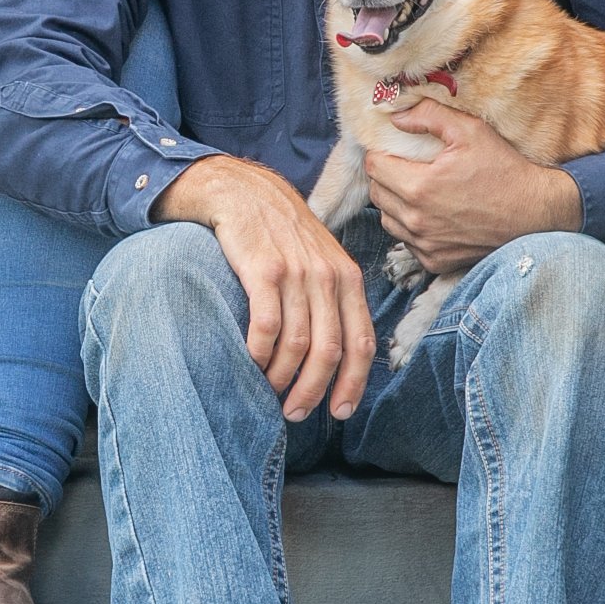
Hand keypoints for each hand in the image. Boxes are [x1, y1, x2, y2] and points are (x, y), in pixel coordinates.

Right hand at [153, 155, 375, 423]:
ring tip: (268, 392)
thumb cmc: (281, 234)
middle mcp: (328, 277)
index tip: (339, 413)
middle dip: (313, 392)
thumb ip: (333, 300)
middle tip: (295, 413)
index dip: (353, 384)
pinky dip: (259, 354)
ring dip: (283, 379)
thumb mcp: (321, 259)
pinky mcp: (263, 269)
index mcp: (348, 279)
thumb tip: (337, 355)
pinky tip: (250, 363)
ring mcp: (297, 273)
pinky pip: (267, 326)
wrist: (242, 190)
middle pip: (330, 352)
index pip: (361, 343)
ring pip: (298, 345)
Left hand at [366, 99, 581, 273]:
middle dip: (387, 177)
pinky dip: (413, 228)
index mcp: (419, 187)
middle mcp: (416, 220)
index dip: (383, 153)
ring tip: (419, 190)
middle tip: (408, 167)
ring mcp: (424, 245)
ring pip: (388, 219)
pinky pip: (407, 241)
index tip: (397, 150)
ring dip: (396, 203)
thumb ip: (428, 116)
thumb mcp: (470, 131)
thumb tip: (395, 116)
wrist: (534, 214)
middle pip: (377, 193)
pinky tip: (433, 214)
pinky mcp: (434, 262)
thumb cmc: (504, 170)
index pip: (374, 167)